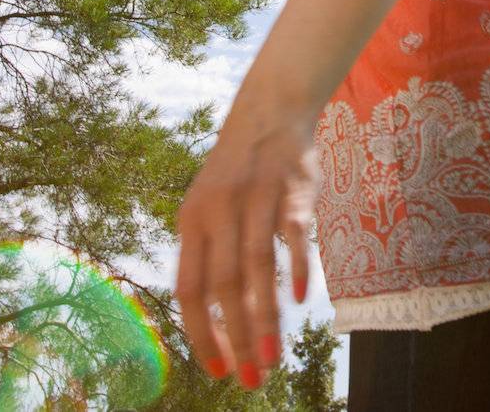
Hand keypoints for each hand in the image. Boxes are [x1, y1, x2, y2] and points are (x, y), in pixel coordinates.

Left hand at [174, 97, 320, 389]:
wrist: (269, 110)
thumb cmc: (237, 174)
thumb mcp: (210, 209)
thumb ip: (211, 258)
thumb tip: (217, 324)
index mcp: (192, 221)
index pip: (189, 288)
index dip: (200, 332)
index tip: (219, 370)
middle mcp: (219, 210)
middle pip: (223, 284)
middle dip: (235, 337)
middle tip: (252, 379)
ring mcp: (256, 197)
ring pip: (257, 265)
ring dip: (264, 316)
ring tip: (272, 355)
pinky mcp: (293, 188)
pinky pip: (293, 233)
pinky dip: (296, 266)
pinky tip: (301, 299)